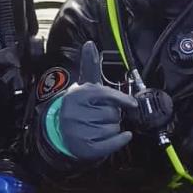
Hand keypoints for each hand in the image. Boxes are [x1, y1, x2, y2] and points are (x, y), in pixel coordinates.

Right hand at [45, 41, 138, 161]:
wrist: (61, 131)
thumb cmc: (80, 106)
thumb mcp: (85, 87)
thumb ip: (90, 66)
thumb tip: (90, 44)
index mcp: (77, 96)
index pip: (106, 95)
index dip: (122, 100)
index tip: (132, 104)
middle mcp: (75, 113)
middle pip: (112, 113)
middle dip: (113, 115)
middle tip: (103, 115)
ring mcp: (79, 132)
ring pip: (113, 128)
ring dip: (114, 128)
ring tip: (102, 125)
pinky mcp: (85, 148)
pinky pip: (112, 144)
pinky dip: (120, 140)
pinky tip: (122, 136)